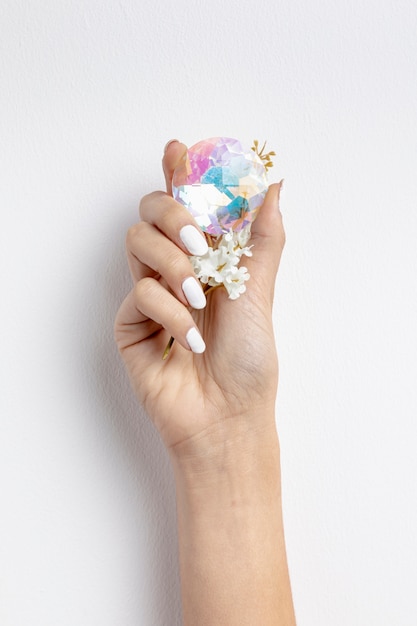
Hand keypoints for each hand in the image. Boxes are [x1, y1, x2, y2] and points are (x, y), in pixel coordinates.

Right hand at [114, 141, 284, 457]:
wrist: (228, 417)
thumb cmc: (249, 362)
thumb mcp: (260, 292)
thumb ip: (262, 238)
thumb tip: (274, 186)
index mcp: (207, 260)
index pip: (186, 205)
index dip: (178, 174)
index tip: (180, 150)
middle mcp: (176, 271)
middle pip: (150, 212)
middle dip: (172, 213)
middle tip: (198, 240)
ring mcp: (149, 295)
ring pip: (138, 242)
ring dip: (173, 264)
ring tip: (200, 298)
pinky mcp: (130, 324)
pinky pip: (139, 294)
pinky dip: (168, 311)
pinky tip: (188, 340)